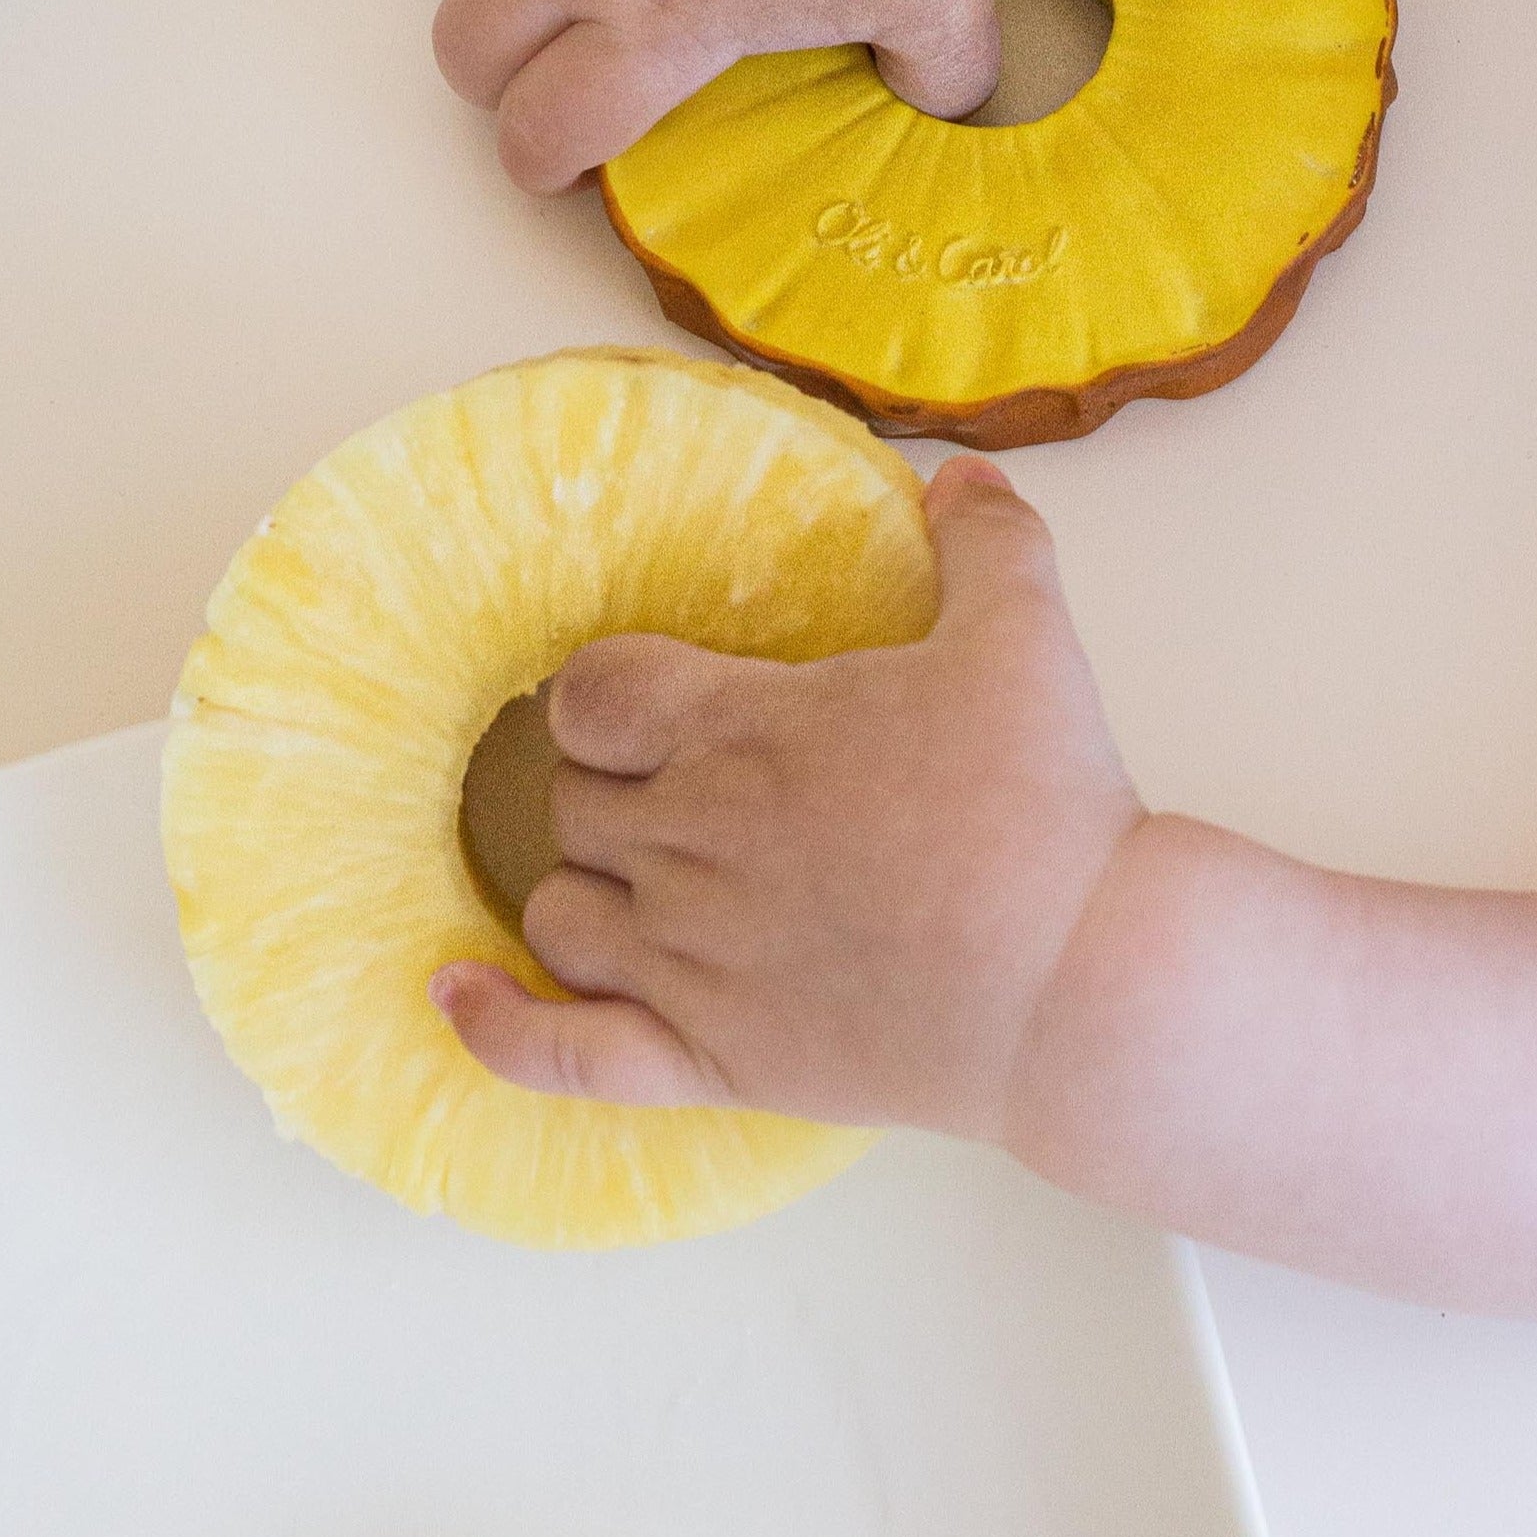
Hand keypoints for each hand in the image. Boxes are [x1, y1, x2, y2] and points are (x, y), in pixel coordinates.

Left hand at [433, 457, 1145, 1136]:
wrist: (1083, 984)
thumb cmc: (1046, 811)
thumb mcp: (1027, 638)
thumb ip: (987, 543)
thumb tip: (960, 476)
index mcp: (742, 732)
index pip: (593, 693)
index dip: (602, 696)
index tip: (641, 704)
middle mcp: (693, 842)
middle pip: (574, 802)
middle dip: (613, 791)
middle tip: (691, 793)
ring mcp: (693, 960)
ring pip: (562, 912)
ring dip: (584, 887)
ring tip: (639, 880)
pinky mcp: (714, 1059)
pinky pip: (562, 1052)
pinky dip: (494, 1028)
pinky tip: (453, 996)